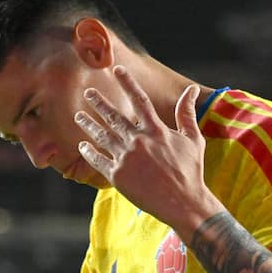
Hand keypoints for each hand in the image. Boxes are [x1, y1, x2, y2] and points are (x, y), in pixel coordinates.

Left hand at [74, 66, 221, 230]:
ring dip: (88, 124)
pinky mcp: (117, 175)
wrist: (184, 203)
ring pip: (102, 136)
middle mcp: (138, 141)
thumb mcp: (193, 139)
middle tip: (88, 93)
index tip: (116, 70)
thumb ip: (187, 112)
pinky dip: (89, 152)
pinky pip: (98, 160)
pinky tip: (82, 145)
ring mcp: (126, 158)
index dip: (127, 82)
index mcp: (156, 130)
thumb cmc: (191, 171)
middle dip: (99, 103)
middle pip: (113, 116)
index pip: (139, 100)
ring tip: (78, 116)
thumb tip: (192, 89)